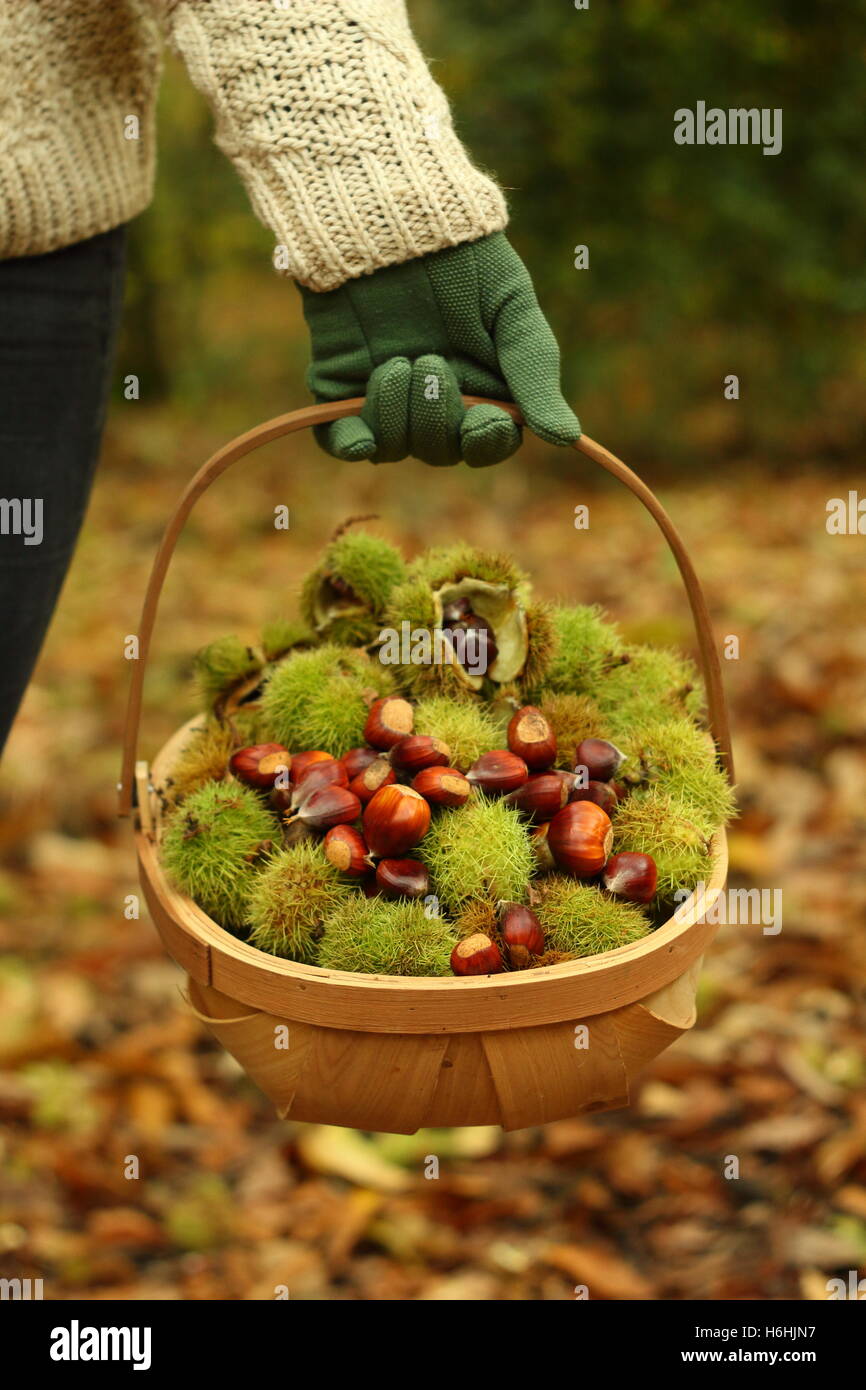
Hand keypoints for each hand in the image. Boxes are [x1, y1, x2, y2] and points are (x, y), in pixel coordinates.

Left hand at [301, 232, 579, 466]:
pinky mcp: (341, 388)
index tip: (483, 420)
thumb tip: (567, 439)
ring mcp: (386, 399)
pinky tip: (360, 438)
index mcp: (483, 390)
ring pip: (394, 446)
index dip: (485, 442)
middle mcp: (435, 404)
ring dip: (397, 415)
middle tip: (430, 361)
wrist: (392, 218)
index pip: (487, 444)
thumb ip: (536, 375)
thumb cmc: (466, 259)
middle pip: (439, 450)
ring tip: (396, 362)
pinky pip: (342, 441)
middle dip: (436, 417)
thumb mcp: (511, 310)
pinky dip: (352, 445)